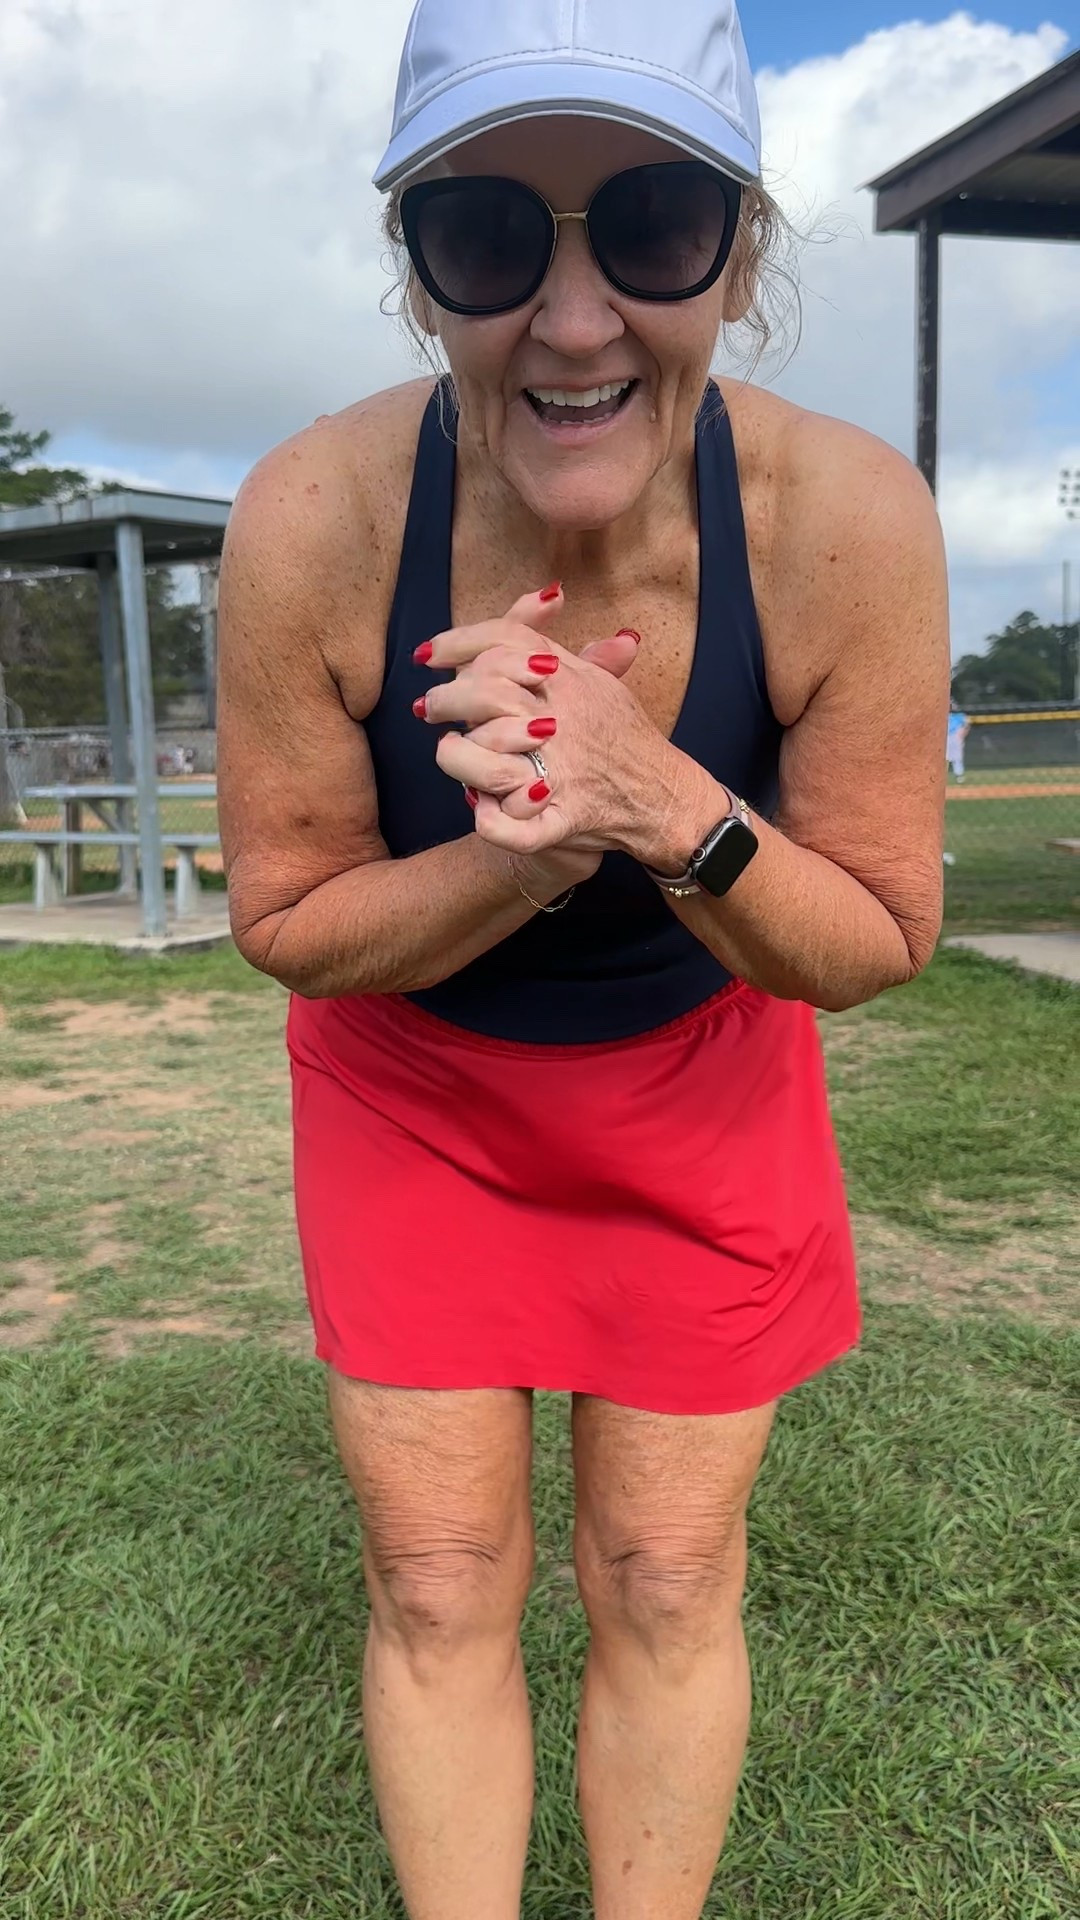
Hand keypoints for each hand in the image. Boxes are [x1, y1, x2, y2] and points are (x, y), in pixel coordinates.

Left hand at [416, 588, 714, 866]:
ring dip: (459, 759)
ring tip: (451, 752)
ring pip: (487, 761)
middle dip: (447, 699)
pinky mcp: (564, 819)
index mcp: (571, 679)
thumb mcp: (596, 678)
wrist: (663, 793)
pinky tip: (480, 807)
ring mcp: (564, 772)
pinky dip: (491, 821)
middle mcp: (564, 719)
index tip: (427, 655)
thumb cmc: (621, 736)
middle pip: (487, 691)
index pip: (506, 639)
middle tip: (429, 707)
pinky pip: (514, 827)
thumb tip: (547, 592)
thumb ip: (561, 641)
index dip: (458, 641)